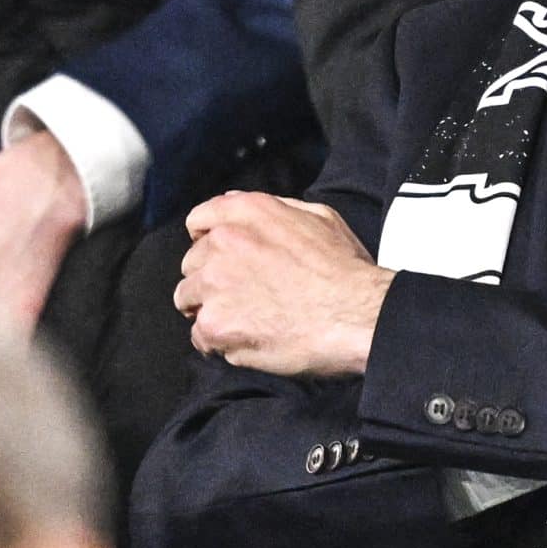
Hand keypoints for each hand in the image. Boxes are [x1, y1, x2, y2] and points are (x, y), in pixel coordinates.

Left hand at [174, 191, 392, 376]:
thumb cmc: (345, 270)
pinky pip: (199, 336)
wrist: (357, 315)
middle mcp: (224, 243)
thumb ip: (276, 208)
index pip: (199, 220)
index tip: (221, 257)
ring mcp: (215, 285)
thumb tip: (240, 205)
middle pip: (192, 263)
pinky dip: (219, 342)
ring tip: (246, 319)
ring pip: (188, 299)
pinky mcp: (215, 325)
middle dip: (212, 278)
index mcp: (249, 213)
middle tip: (244, 294)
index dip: (208, 240)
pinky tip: (248, 339)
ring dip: (211, 309)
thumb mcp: (321, 218)